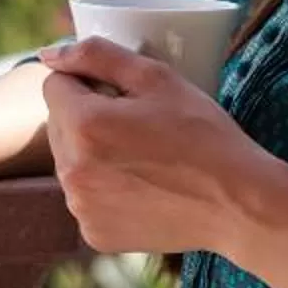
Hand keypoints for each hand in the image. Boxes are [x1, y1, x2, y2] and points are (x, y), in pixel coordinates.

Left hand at [35, 36, 287, 260]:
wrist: (238, 204)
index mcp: (83, 125)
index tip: (123, 95)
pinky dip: (104, 190)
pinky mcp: (94, 233)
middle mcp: (71, 171)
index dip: (88, 83)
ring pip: (69, 162)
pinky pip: (85, 197)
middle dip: (86, 117)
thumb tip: (48, 54)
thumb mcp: (157, 78)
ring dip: (91, 154)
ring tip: (142, 157)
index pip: (55, 86)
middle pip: (59, 125)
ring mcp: (80, 207)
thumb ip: (97, 55)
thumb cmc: (203, 134)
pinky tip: (142, 188)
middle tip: (137, 125)